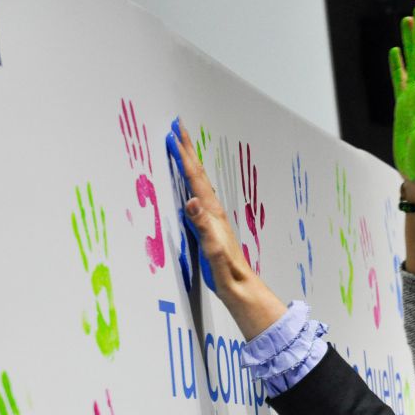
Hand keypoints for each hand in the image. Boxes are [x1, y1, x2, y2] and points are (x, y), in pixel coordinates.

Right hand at [166, 118, 285, 339]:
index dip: (184, 156)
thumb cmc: (226, 272)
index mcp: (212, 213)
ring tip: (182, 147)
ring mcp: (214, 218)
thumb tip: (192, 201)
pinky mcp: (211, 226)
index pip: (195, 178)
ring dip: (190, 163)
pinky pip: (199, 195)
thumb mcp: (213, 250)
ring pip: (200, 183)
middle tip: (178, 127)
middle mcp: (214, 211)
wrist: (240, 286)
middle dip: (188, 150)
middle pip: (199, 175)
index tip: (174, 134)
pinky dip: (192, 182)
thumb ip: (203, 227)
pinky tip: (190, 185)